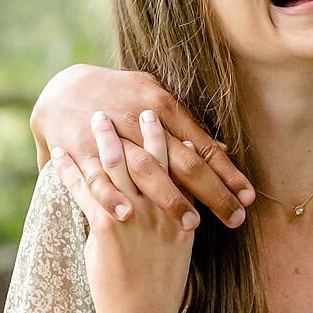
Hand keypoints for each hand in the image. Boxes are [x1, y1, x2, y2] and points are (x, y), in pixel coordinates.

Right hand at [32, 63, 255, 230]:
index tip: (248, 196)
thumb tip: (222, 149)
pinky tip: (129, 216)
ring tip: (192, 225)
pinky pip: (98, 178)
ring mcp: (111, 135)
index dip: (226, 172)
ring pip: (147, 171)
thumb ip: (186, 127)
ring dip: (171, 199)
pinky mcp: (81, 150)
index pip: (202, 145)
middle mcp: (140, 118)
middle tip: (236, 218)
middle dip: (212, 192)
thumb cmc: (121, 96)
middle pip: (184, 161)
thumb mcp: (155, 100)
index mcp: (163, 106)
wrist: (64, 87)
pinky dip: (112, 197)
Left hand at [51, 111, 194, 312]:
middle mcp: (162, 211)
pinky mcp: (109, 228)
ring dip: (103, 140)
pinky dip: (70, 171)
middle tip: (126, 106)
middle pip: (148, 156)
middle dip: (137, 128)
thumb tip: (170, 207)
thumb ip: (173, 225)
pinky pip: (85, 190)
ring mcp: (136, 218)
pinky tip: (60, 157)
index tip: (161, 115)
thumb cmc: (159, 292)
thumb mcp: (176, 254)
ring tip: (93, 119)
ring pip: (117, 167)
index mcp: (181, 216)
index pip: (179, 165)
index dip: (169, 137)